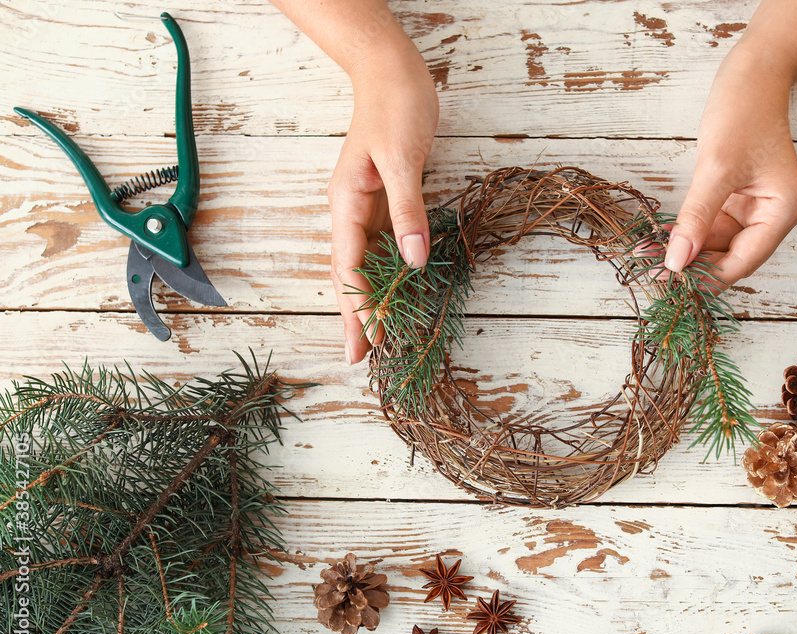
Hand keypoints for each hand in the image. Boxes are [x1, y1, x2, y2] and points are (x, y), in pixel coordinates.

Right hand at [329, 54, 438, 363]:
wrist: (393, 74)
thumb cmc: (395, 109)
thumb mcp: (401, 159)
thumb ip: (407, 210)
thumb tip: (413, 261)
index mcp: (346, 203)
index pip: (350, 266)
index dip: (359, 306)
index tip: (369, 341)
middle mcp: (350, 211)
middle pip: (349, 274)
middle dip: (353, 316)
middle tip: (359, 359)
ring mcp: (366, 208)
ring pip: (364, 265)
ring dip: (368, 301)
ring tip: (375, 338)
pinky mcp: (384, 203)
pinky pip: (382, 248)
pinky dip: (386, 275)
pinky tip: (394, 294)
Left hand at [659, 47, 796, 286]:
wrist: (752, 76)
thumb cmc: (742, 113)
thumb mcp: (716, 168)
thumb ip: (697, 218)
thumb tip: (676, 262)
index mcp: (784, 211)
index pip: (743, 261)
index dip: (706, 277)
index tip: (670, 286)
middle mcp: (776, 215)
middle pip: (732, 257)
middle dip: (692, 265)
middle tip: (650, 272)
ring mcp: (759, 209)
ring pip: (719, 245)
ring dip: (686, 251)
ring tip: (647, 257)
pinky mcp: (740, 201)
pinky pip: (713, 227)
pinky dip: (689, 233)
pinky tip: (661, 239)